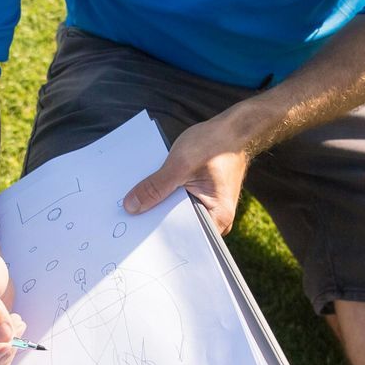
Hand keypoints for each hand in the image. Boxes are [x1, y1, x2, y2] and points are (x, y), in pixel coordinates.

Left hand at [122, 116, 251, 234]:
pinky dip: (166, 196)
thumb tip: (132, 206)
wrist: (232, 129)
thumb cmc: (216, 143)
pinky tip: (152, 190)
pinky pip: (179, 203)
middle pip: (179, 226)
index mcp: (218, 217)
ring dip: (160, 206)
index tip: (136, 232)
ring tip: (139, 201)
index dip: (158, 233)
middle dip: (156, 219)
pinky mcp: (202, 198)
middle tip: (132, 214)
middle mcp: (217, 218)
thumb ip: (155, 187)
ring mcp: (209, 208)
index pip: (183, 235)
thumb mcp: (180, 164)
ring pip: (177, 214)